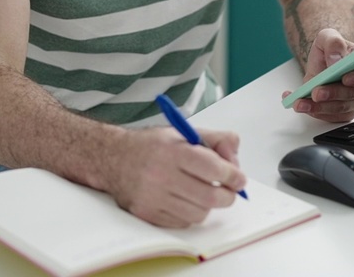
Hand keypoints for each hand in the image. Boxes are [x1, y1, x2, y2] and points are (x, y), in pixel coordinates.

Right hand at [101, 127, 246, 227]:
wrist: (113, 158)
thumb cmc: (153, 146)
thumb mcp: (184, 132)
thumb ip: (216, 140)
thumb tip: (235, 161)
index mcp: (173, 150)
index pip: (213, 168)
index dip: (233, 175)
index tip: (239, 178)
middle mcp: (161, 174)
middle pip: (209, 196)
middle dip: (227, 196)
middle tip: (229, 191)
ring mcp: (153, 197)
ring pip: (199, 213)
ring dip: (208, 205)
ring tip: (203, 193)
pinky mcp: (147, 214)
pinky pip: (183, 222)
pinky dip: (190, 213)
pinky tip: (184, 199)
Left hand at [283, 28, 353, 122]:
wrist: (322, 61)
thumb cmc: (331, 50)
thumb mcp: (329, 37)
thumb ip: (334, 43)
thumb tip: (336, 59)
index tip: (345, 78)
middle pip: (353, 94)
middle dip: (333, 94)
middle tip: (317, 92)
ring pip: (339, 108)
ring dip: (319, 107)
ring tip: (301, 102)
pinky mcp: (342, 113)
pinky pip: (329, 116)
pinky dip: (312, 111)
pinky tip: (300, 104)